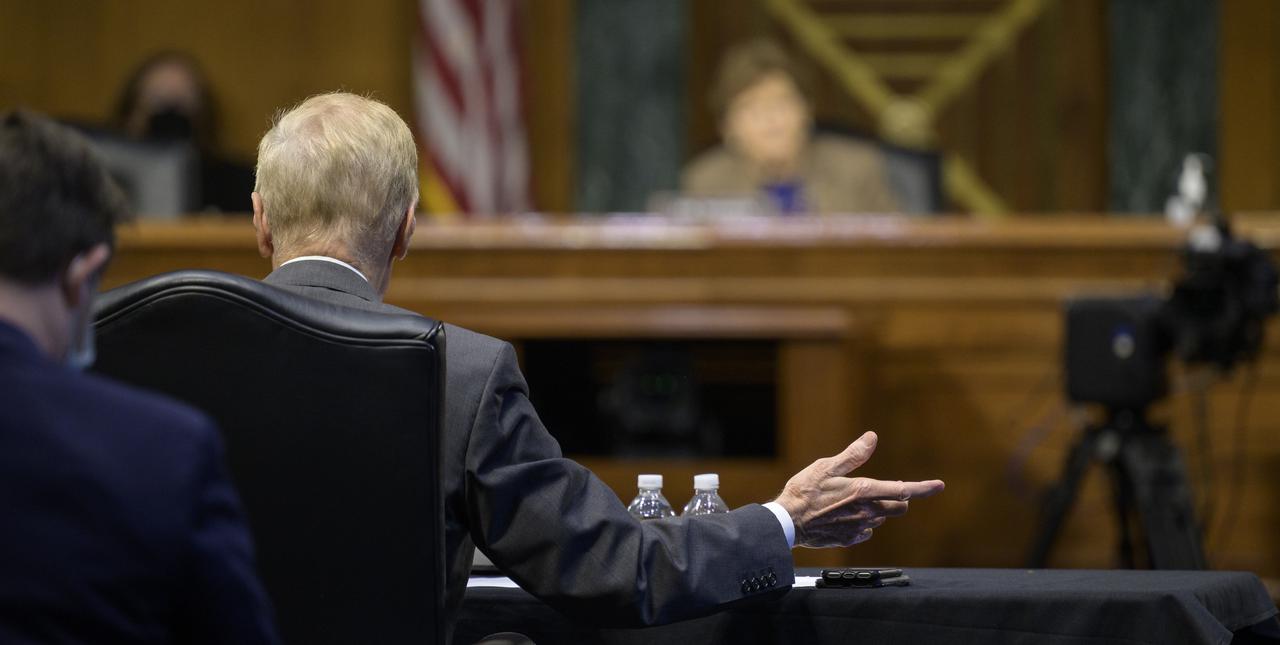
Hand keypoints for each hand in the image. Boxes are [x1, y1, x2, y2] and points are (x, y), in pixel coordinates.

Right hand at [774, 431, 943, 547]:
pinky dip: (862, 524)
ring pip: (881, 519)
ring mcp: (859, 528)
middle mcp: (867, 512)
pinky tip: (845, 517)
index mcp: (864, 491)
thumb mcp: (826, 466)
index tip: (939, 486)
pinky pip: (866, 532)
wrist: (787, 523)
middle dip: (898, 499)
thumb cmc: (804, 491)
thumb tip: (872, 438)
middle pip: (899, 508)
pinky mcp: (849, 540)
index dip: (924, 488)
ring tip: (852, 501)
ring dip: (877, 510)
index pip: (903, 490)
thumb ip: (853, 455)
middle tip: (884, 490)